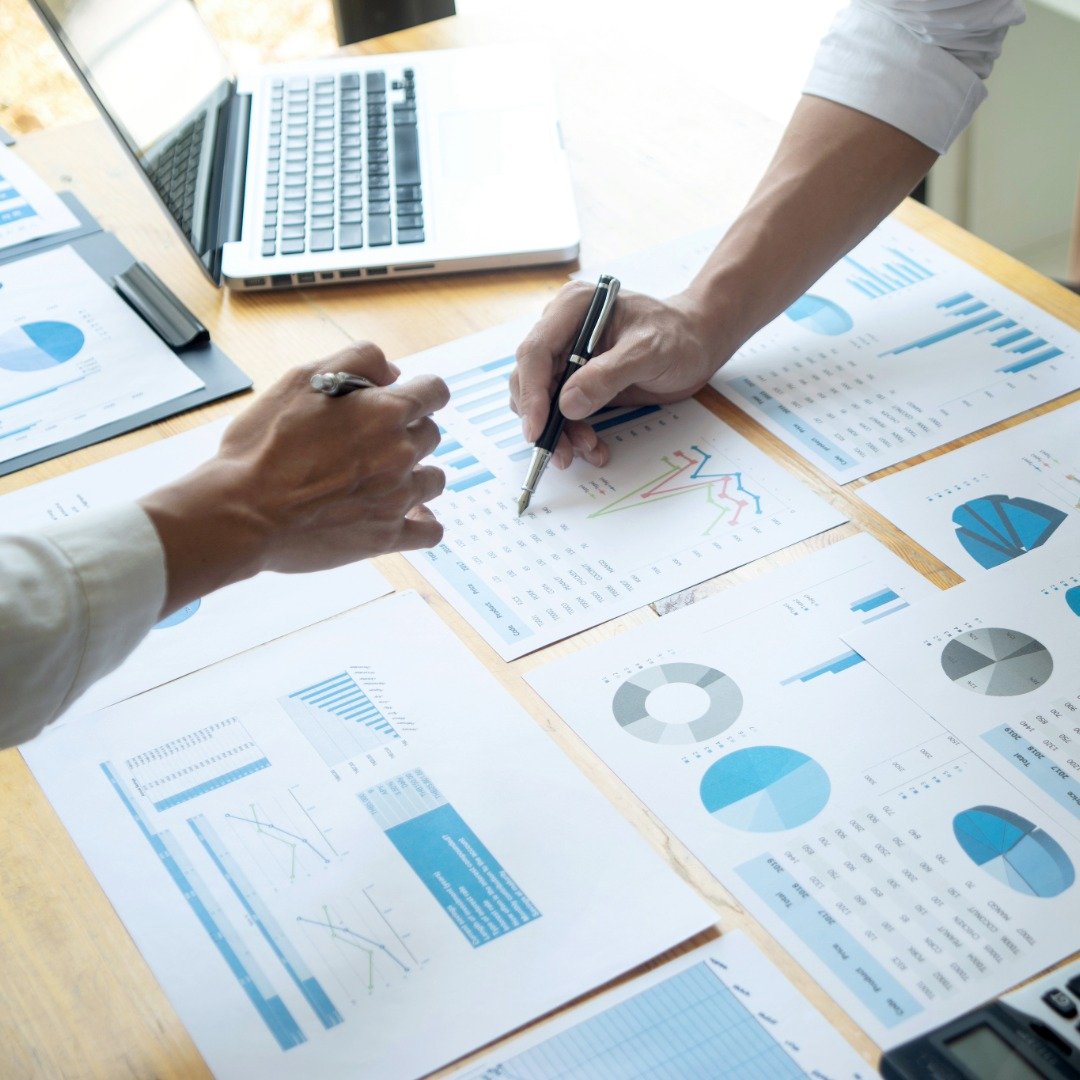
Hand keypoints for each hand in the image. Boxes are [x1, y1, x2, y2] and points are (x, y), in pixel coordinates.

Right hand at [140, 341, 449, 613]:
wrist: (242, 512)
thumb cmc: (263, 447)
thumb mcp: (302, 379)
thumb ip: (358, 361)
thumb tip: (394, 373)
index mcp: (385, 412)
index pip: (436, 391)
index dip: (421, 394)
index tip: (406, 401)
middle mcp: (401, 454)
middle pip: (431, 435)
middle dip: (408, 433)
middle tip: (371, 443)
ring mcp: (398, 498)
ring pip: (434, 480)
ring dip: (415, 475)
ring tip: (383, 478)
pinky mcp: (387, 536)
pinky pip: (430, 531)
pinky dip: (423, 522)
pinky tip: (408, 517)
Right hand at [511, 282, 721, 468]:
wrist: (697, 344)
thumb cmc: (678, 337)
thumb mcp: (649, 352)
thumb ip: (608, 375)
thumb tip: (567, 405)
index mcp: (573, 308)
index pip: (535, 351)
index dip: (531, 392)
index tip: (538, 428)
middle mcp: (562, 330)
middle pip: (530, 380)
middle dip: (543, 420)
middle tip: (561, 452)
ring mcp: (568, 357)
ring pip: (542, 401)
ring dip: (558, 432)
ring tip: (587, 449)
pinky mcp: (577, 381)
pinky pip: (561, 412)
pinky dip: (572, 434)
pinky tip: (593, 446)